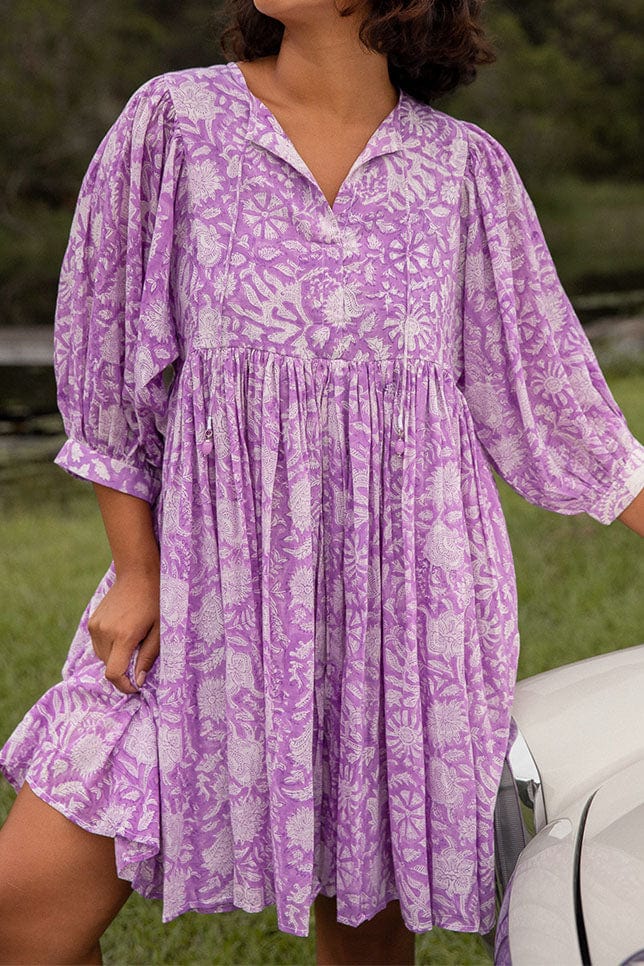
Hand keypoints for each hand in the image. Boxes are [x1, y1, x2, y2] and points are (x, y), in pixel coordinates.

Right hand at [87, 570, 159, 694]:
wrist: (138, 574)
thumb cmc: (155, 602)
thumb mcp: (159, 631)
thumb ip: (148, 657)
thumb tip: (138, 680)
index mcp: (123, 636)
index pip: (114, 673)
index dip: (124, 686)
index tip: (135, 686)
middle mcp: (105, 632)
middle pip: (108, 666)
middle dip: (123, 669)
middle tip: (139, 658)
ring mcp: (95, 626)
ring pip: (101, 656)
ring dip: (115, 657)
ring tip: (132, 642)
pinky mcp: (92, 621)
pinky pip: (98, 644)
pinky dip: (109, 646)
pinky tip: (123, 633)